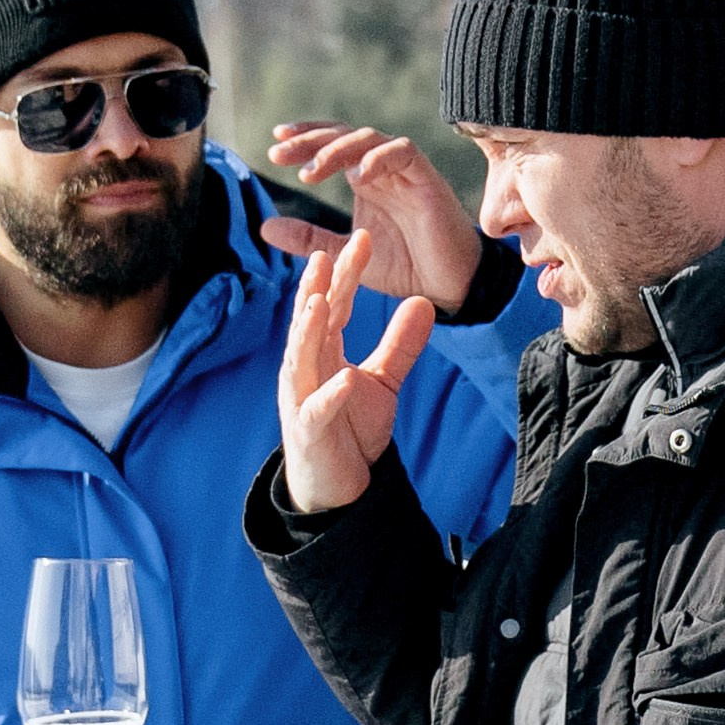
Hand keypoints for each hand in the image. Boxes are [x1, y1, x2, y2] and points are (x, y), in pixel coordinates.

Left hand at [263, 121, 484, 311]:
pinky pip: (403, 153)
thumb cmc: (405, 267)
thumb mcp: (345, 253)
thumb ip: (308, 239)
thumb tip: (264, 226)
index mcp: (366, 180)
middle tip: (279, 153)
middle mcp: (384, 170)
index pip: (333, 144)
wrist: (448, 287)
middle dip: (311, 140)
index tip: (275, 145)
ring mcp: (406, 172)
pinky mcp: (428, 180)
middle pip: (345, 136)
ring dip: (337, 151)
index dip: (306, 137)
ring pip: (370, 139)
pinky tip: (357, 175)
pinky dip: (379, 159)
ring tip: (310, 172)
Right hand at [276, 228, 436, 515]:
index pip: (334, 305)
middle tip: (327, 252)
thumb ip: (400, 344)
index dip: (346, 273)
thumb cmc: (350, 429)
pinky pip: (318, 410)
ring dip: (308, 330)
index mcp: (321, 353)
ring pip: (300, 358)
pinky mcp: (308, 431)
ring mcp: (301, 399)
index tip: (362, 238)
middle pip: (310, 322)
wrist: (336, 487)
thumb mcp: (382, 381)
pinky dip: (330, 395)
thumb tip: (425, 302)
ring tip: (320, 301)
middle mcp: (304, 370)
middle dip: (317, 288)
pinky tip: (345, 380)